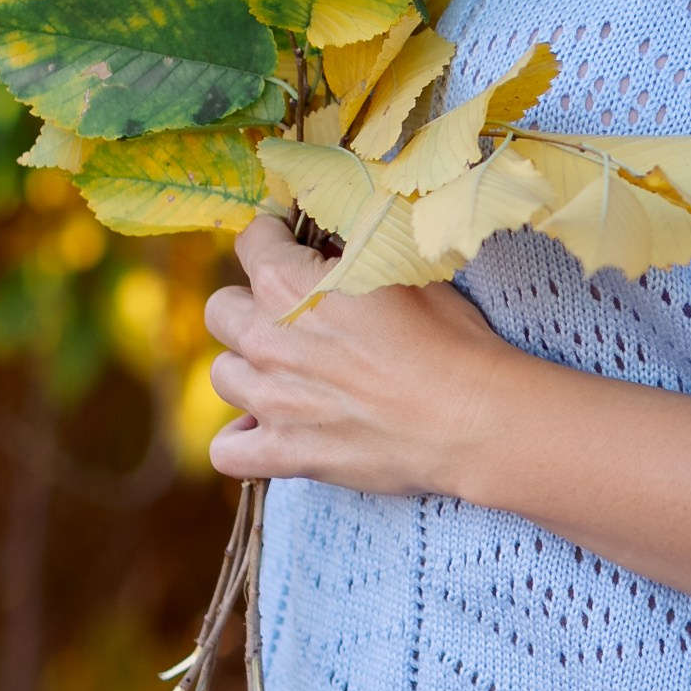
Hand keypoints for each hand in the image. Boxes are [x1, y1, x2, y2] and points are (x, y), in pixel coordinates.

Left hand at [203, 212, 519, 496]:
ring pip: (220, 375)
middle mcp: (267, 339)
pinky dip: (242, 439)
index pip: (250, 241)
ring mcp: (271, 401)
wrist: (470, 416)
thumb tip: (330, 243)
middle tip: (294, 314)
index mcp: (289, 283)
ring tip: (288, 370)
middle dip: (250, 304)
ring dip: (249, 367)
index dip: (275, 238)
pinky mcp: (285, 453)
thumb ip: (351, 249)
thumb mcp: (402, 266)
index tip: (296, 247)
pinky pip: (225, 450)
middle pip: (220, 309)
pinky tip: (268, 428)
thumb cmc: (447, 335)